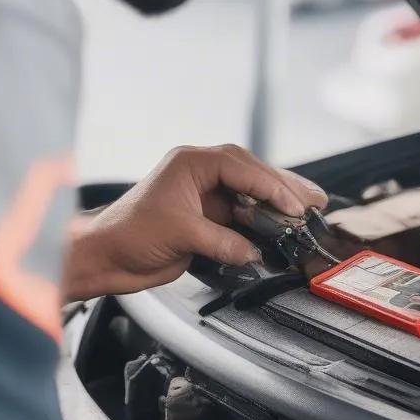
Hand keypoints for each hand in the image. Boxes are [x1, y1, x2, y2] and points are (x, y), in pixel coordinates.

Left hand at [65, 145, 326, 300]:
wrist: (105, 256)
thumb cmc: (128, 234)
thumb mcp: (182, 235)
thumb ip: (223, 241)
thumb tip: (254, 251)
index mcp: (192, 163)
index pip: (243, 168)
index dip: (272, 186)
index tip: (294, 205)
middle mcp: (201, 173)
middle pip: (254, 173)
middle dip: (285, 188)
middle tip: (314, 201)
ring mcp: (205, 194)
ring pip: (251, 192)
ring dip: (278, 202)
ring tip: (308, 209)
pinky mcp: (206, 217)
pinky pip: (242, 214)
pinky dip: (262, 220)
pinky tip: (281, 227)